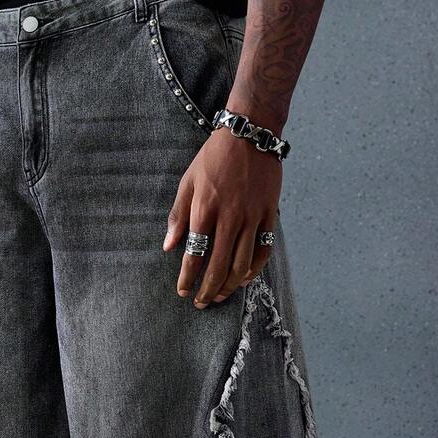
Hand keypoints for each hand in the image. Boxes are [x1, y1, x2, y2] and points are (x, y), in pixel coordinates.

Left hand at [163, 128, 281, 308]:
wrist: (250, 134)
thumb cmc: (214, 157)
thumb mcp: (188, 181)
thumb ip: (178, 216)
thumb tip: (168, 246)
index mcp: (205, 209)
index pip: (194, 254)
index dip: (187, 278)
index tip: (182, 291)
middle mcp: (229, 217)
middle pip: (218, 266)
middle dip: (207, 290)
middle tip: (201, 302)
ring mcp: (252, 217)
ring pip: (242, 264)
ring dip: (229, 286)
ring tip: (219, 295)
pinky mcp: (269, 215)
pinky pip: (263, 251)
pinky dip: (254, 270)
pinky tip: (243, 280)